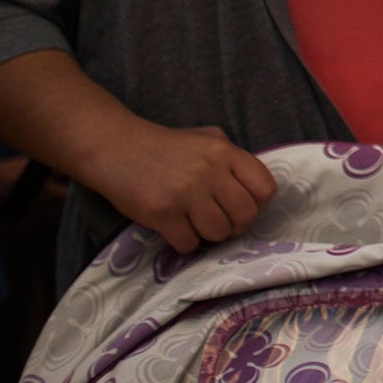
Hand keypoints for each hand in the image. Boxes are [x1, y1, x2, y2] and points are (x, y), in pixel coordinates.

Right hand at [80, 121, 278, 254]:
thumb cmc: (165, 146)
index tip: (241, 207)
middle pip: (245, 215)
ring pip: (218, 232)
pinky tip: (175, 228)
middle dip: (235, 225)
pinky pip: (189, 243)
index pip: (265, 188)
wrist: (117, 148)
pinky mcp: (162, 213)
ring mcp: (186, 192)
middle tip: (218, 221)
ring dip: (208, 235)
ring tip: (194, 223)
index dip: (257, 204)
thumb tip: (256, 191)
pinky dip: (184, 242)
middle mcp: (210, 171)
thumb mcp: (207, 138)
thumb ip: (233, 159)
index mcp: (225, 152)